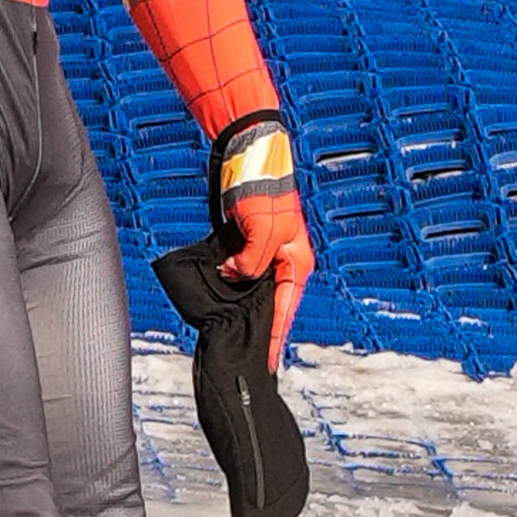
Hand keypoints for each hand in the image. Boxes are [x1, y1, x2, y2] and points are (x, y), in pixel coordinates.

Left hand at [215, 113, 314, 370]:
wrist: (248, 153)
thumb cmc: (263, 189)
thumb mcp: (262, 231)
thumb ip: (251, 262)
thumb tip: (234, 276)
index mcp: (296, 261)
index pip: (284, 310)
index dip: (274, 338)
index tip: (266, 363)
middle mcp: (284, 259)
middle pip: (270, 302)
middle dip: (260, 326)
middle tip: (248, 356)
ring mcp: (266, 250)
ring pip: (253, 287)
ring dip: (241, 304)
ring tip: (233, 335)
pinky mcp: (247, 240)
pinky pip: (240, 270)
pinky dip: (230, 283)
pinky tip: (219, 298)